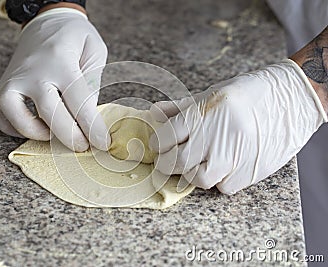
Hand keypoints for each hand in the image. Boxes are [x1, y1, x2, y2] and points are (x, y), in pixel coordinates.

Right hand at [0, 8, 109, 151]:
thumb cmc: (74, 38)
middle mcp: (34, 71)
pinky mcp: (0, 84)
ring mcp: (13, 78)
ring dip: (34, 133)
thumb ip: (93, 82)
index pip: (79, 102)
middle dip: (69, 136)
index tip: (103, 143)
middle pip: (49, 112)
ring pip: (14, 114)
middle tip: (82, 146)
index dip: (92, 128)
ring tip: (52, 135)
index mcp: (62, 61)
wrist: (45, 22)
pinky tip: (30, 127)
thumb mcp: (95, 51)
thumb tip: (87, 117)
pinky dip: (11, 127)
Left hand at [149, 59, 326, 193]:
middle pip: (177, 161)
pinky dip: (219, 179)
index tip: (159, 145)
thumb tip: (154, 112)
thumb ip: (180, 107)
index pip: (166, 137)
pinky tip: (223, 165)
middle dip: (167, 162)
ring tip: (196, 162)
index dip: (158, 143)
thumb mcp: (211, 94)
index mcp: (204, 113)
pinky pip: (223, 186)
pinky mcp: (250, 172)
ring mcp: (234, 156)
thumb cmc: (246, 94)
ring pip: (197, 179)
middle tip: (169, 158)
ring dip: (192, 173)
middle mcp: (216, 136)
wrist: (289, 101)